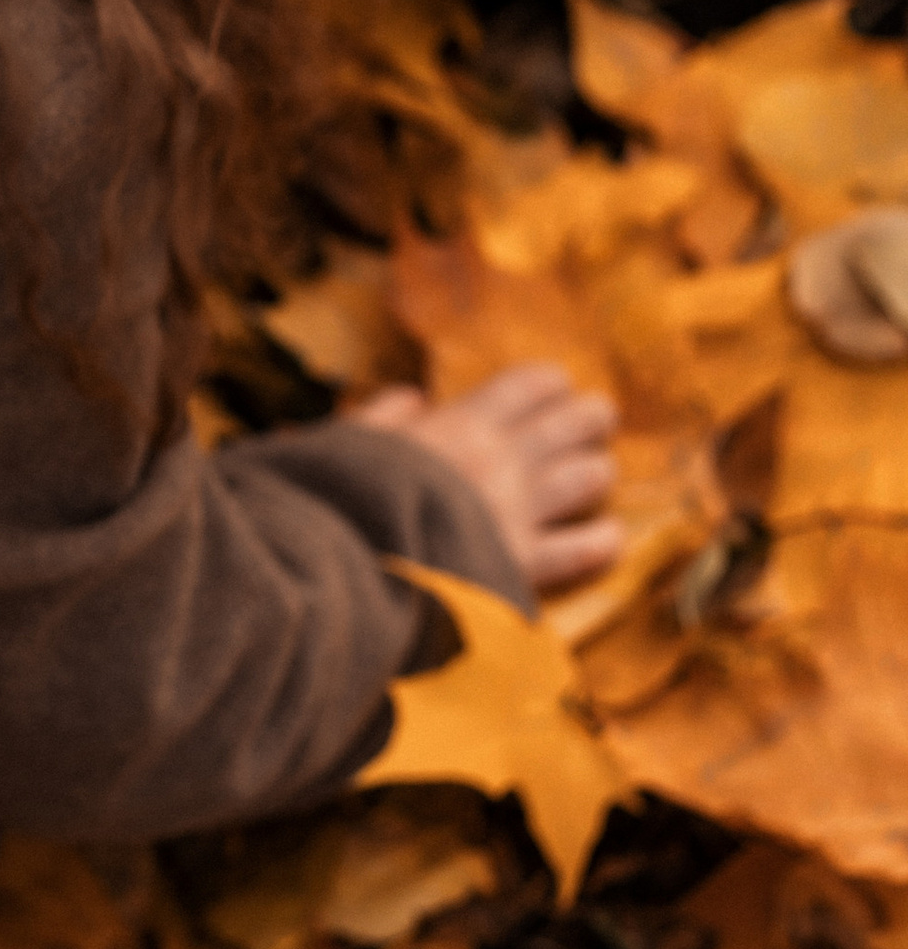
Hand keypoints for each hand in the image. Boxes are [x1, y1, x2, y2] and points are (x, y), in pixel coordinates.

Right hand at [355, 362, 620, 595]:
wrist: (351, 566)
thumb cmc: (340, 498)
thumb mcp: (348, 440)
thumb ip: (384, 415)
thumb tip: (413, 397)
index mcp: (460, 423)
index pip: (527, 385)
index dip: (549, 382)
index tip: (556, 386)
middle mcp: (501, 460)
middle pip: (572, 423)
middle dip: (591, 416)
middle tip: (598, 418)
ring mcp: (518, 512)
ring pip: (588, 477)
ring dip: (597, 470)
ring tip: (597, 471)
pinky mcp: (524, 564)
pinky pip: (583, 549)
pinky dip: (601, 540)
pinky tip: (607, 536)